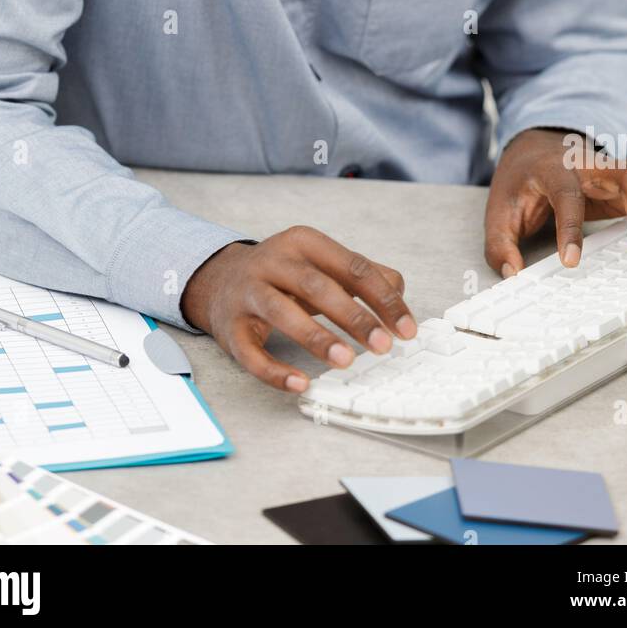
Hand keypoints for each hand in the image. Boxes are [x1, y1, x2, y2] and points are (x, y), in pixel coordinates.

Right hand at [180, 226, 416, 392]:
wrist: (220, 280)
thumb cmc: (284, 275)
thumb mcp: (321, 263)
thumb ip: (360, 275)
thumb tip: (399, 293)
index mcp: (303, 243)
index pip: (352, 267)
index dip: (383, 299)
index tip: (406, 329)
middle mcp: (273, 262)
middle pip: (317, 286)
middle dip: (354, 316)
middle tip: (383, 345)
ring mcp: (248, 293)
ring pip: (282, 313)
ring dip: (316, 338)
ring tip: (346, 361)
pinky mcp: (231, 327)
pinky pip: (251, 353)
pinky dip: (275, 371)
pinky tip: (300, 384)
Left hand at [484, 127, 626, 276]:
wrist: (535, 145)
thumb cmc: (522, 179)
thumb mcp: (499, 209)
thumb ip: (500, 244)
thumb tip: (512, 272)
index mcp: (554, 170)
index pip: (565, 195)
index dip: (569, 229)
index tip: (573, 261)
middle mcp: (589, 163)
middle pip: (623, 172)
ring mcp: (613, 167)